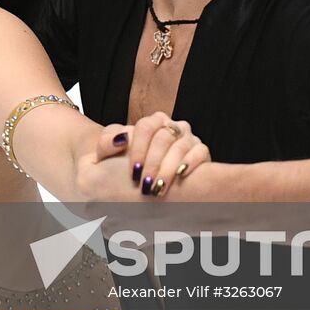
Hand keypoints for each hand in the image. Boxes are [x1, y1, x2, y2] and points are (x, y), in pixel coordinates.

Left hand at [96, 112, 210, 196]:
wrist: (139, 182)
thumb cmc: (121, 164)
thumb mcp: (108, 153)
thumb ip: (107, 142)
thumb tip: (122, 139)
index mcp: (151, 122)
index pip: (145, 127)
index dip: (139, 149)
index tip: (133, 171)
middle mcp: (171, 126)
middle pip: (164, 138)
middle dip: (154, 163)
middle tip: (146, 184)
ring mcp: (188, 137)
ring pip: (182, 146)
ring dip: (169, 168)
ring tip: (159, 188)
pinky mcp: (201, 151)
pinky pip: (201, 151)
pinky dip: (191, 162)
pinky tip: (181, 175)